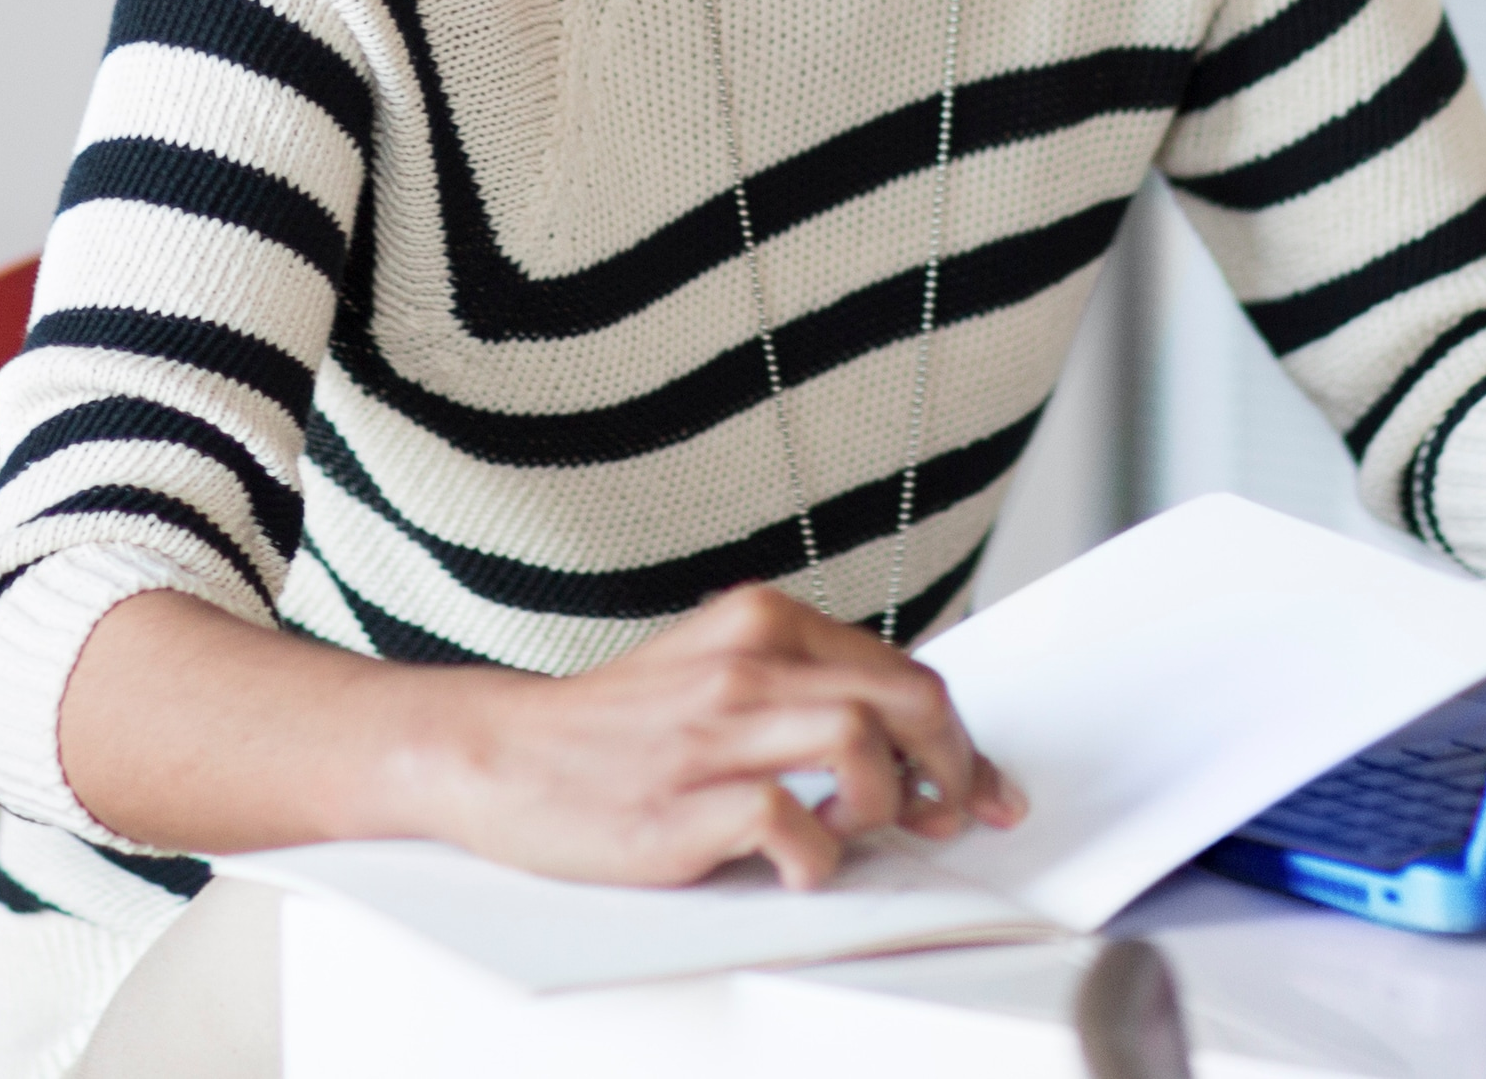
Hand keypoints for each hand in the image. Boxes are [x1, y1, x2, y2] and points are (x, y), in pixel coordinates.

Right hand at [430, 584, 1027, 890]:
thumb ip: (801, 686)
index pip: (904, 670)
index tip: (984, 786)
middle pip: (904, 697)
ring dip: (883, 802)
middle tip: (949, 815)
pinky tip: (798, 862)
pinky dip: (815, 855)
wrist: (501, 754)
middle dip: (953, 767)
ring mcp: (713, 732)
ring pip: (859, 742)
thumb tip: (905, 741)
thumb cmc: (614, 728)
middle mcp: (744, 665)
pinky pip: (788, 822)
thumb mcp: (716, 671)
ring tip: (855, 832)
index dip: (961, 739)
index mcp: (761, 623)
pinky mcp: (681, 803)